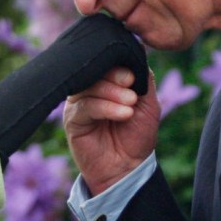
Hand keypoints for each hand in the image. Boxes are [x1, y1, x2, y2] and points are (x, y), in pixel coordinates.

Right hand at [64, 67, 159, 194]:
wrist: (128, 167)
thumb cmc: (137, 134)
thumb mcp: (148, 103)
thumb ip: (143, 77)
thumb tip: (136, 53)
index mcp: (106, 80)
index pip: (106, 60)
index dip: (118, 63)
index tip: (133, 76)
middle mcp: (90, 88)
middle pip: (95, 70)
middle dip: (116, 76)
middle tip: (131, 87)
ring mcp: (79, 103)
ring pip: (90, 86)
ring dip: (113, 93)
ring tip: (130, 105)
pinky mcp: (72, 119)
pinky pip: (85, 106)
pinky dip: (105, 107)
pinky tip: (122, 114)